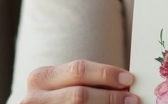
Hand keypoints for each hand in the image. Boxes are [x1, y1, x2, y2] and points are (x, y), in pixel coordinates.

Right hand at [22, 59, 137, 102]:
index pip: (78, 70)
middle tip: (131, 98)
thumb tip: (124, 84)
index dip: (106, 74)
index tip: (128, 79)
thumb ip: (88, 80)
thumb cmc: (57, 97)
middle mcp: (35, 98)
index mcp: (41, 77)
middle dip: (110, 97)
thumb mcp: (64, 84)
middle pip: (79, 95)